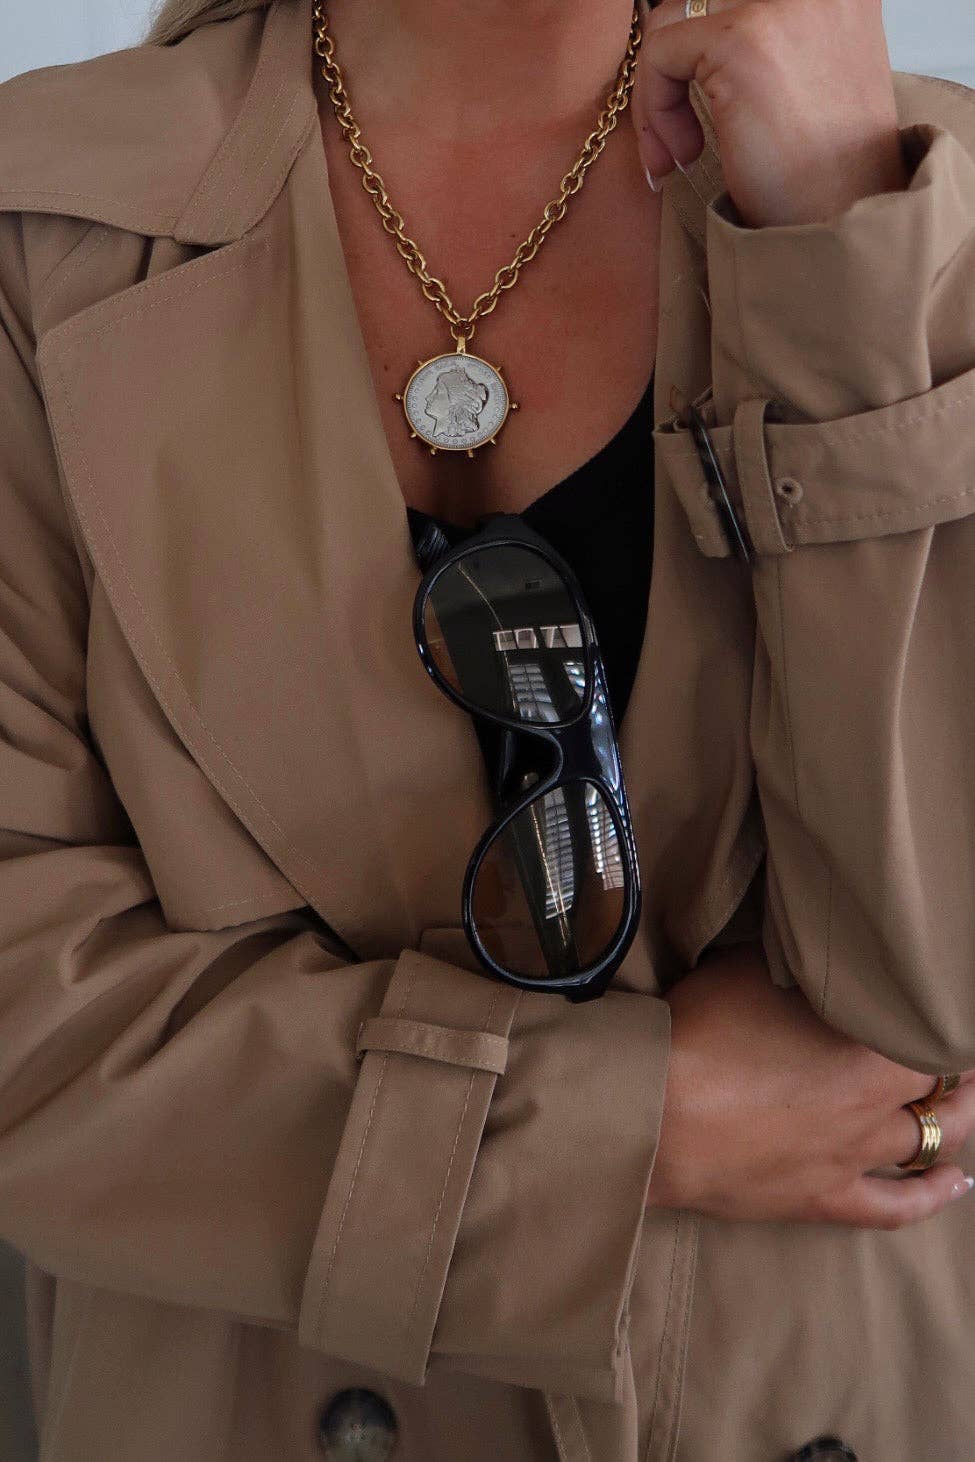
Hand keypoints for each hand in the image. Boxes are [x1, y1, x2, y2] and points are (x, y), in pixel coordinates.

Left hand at [630, 0, 910, 225]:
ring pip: (672, 21)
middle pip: (700, 3)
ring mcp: (779, 3)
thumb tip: (694, 39)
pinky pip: (660, 52)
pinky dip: (654, 108)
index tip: (697, 107)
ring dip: (659, 94)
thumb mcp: (808, 79)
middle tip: (675, 138)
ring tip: (678, 154)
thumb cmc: (824, 174)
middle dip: (673, 68)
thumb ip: (770, 42)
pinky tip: (681, 156)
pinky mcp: (740, 39)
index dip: (702, 51)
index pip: (732, 1)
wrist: (841, 226)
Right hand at [646, 940, 974, 1227]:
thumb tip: (811, 956)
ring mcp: (854, 1155)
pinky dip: (933, 1196)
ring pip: (933, 1140)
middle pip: (945, 1084)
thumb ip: (797, 965)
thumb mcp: (750, 970)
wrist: (655, 1115)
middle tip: (960, 1044)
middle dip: (961, 1065)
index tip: (939, 1000)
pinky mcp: (824, 1197)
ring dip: (960, 1119)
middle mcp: (876, 1102)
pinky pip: (895, 1208)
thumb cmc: (700, 1033)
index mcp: (871, 1044)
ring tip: (973, 1100)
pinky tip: (957, 1184)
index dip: (938, 1015)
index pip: (930, 1030)